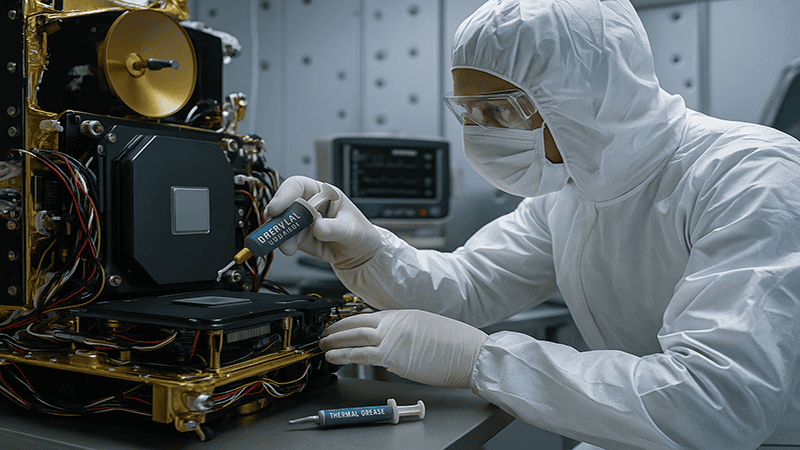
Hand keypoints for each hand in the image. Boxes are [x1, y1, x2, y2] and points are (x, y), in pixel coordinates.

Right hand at [266, 176, 381, 269]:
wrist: (360, 254)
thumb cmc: (359, 233)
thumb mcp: (351, 229)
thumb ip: (334, 228)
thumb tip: (318, 227)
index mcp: (323, 193)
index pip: (299, 186)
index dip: (285, 194)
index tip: (277, 207)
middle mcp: (310, 205)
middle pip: (285, 204)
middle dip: (278, 216)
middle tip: (274, 228)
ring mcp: (303, 222)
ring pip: (282, 224)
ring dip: (279, 233)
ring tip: (284, 243)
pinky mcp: (300, 238)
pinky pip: (287, 239)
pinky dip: (285, 243)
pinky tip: (288, 248)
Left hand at [320, 310, 487, 387]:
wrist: (469, 352)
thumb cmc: (455, 344)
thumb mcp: (426, 328)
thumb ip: (405, 332)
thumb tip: (393, 343)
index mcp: (403, 314)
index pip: (368, 316)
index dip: (349, 322)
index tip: (338, 326)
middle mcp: (395, 322)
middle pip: (356, 323)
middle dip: (336, 329)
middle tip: (324, 334)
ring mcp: (393, 337)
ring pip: (354, 336)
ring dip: (334, 341)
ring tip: (323, 345)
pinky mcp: (392, 355)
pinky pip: (360, 354)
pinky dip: (343, 355)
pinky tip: (332, 356)